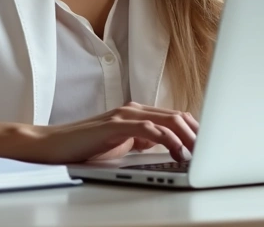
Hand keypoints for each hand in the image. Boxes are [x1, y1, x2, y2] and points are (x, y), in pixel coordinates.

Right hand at [23, 102, 198, 163]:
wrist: (53, 145)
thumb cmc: (85, 146)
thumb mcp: (121, 143)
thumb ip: (141, 140)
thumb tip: (164, 144)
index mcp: (136, 113)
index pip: (174, 116)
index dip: (194, 129)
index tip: (208, 144)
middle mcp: (133, 109)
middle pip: (176, 115)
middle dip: (197, 133)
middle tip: (210, 150)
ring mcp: (124, 115)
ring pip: (167, 120)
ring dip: (186, 136)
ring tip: (198, 153)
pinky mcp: (115, 126)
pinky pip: (149, 129)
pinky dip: (167, 139)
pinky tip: (176, 151)